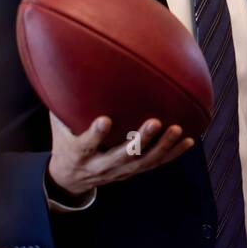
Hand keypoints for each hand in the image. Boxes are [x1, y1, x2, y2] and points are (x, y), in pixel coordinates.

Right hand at [46, 111, 193, 200]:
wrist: (70, 178)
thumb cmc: (65, 142)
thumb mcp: (58, 126)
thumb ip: (62, 103)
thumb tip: (64, 68)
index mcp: (77, 154)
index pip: (85, 145)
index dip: (95, 135)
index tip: (104, 119)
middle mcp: (99, 166)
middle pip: (122, 156)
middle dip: (140, 141)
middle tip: (155, 122)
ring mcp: (118, 171)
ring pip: (143, 162)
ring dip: (162, 147)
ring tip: (178, 130)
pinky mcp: (132, 172)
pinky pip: (155, 165)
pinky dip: (172, 154)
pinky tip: (188, 141)